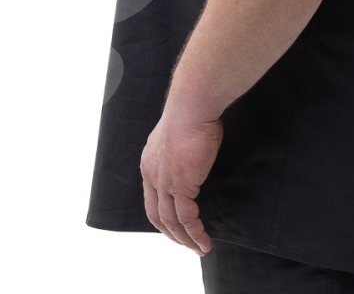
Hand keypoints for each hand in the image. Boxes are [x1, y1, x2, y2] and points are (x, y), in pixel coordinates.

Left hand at [140, 109, 222, 256]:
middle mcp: (152, 174)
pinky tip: (203, 241)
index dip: (162, 215)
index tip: (175, 225)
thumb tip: (194, 157)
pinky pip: (187, 218)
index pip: (151, 197)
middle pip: (157, 215)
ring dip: (185, 239)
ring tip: (199, 249)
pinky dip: (195, 233)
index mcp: (150, 161)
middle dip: (171, 234)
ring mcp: (164, 182)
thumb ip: (182, 152)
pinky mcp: (180, 185)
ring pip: (171, 221)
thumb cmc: (192, 111)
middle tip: (186, 244)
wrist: (192, 105)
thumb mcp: (181, 135)